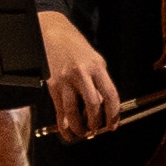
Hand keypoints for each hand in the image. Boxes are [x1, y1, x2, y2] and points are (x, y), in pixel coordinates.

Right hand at [39, 9, 117, 138]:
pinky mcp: (52, 85)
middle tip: (97, 129)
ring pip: (73, 111)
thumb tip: (101, 105)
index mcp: (96, 67)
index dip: (113, 114)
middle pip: (92, 105)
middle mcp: (81, 74)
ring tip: (83, 132)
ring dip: (79, 126)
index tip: (113, 125)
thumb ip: (99, 81)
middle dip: (96, 122)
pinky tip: (67, 131)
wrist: (52, 33)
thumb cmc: (75, 46)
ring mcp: (65, 80)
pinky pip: (58, 109)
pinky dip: (63, 124)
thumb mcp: (94, 59)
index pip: (110, 95)